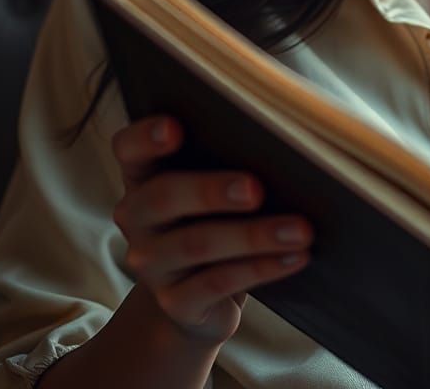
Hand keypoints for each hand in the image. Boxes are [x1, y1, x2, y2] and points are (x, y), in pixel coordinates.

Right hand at [111, 114, 313, 345]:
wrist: (202, 294)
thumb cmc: (217, 216)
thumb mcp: (216, 185)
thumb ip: (231, 157)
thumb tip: (288, 140)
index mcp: (144, 175)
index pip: (128, 148)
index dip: (145, 136)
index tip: (175, 128)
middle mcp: (138, 217)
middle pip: (163, 197)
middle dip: (211, 191)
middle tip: (256, 190)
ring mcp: (152, 263)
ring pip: (198, 243)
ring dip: (254, 235)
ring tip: (301, 229)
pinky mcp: (176, 301)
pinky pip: (218, 283)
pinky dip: (261, 268)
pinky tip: (296, 256)